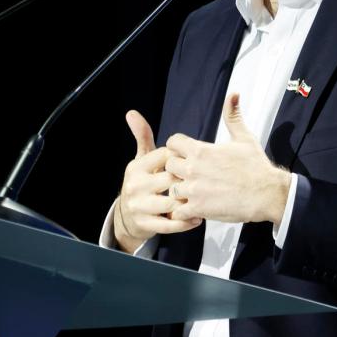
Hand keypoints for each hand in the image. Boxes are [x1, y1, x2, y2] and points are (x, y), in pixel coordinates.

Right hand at [114, 109, 202, 251]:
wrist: (128, 215)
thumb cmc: (143, 181)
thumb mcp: (142, 159)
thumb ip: (143, 136)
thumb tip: (132, 112)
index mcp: (137, 166)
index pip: (167, 157)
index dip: (184, 160)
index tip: (196, 164)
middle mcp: (135, 185)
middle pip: (172, 180)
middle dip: (189, 182)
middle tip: (208, 183)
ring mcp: (139, 206)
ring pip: (172, 203)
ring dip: (191, 204)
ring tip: (205, 202)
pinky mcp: (145, 224)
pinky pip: (170, 224)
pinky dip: (186, 222)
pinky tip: (197, 218)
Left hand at [165, 92, 290, 224]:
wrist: (268, 194)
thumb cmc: (256, 166)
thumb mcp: (244, 137)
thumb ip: (233, 116)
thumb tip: (233, 94)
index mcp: (201, 150)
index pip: (172, 143)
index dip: (177, 148)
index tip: (186, 155)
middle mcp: (193, 169)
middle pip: (168, 165)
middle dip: (176, 169)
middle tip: (188, 175)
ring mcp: (194, 189)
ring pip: (170, 188)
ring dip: (179, 190)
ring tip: (192, 193)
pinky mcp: (198, 208)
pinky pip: (177, 210)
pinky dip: (182, 211)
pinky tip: (194, 208)